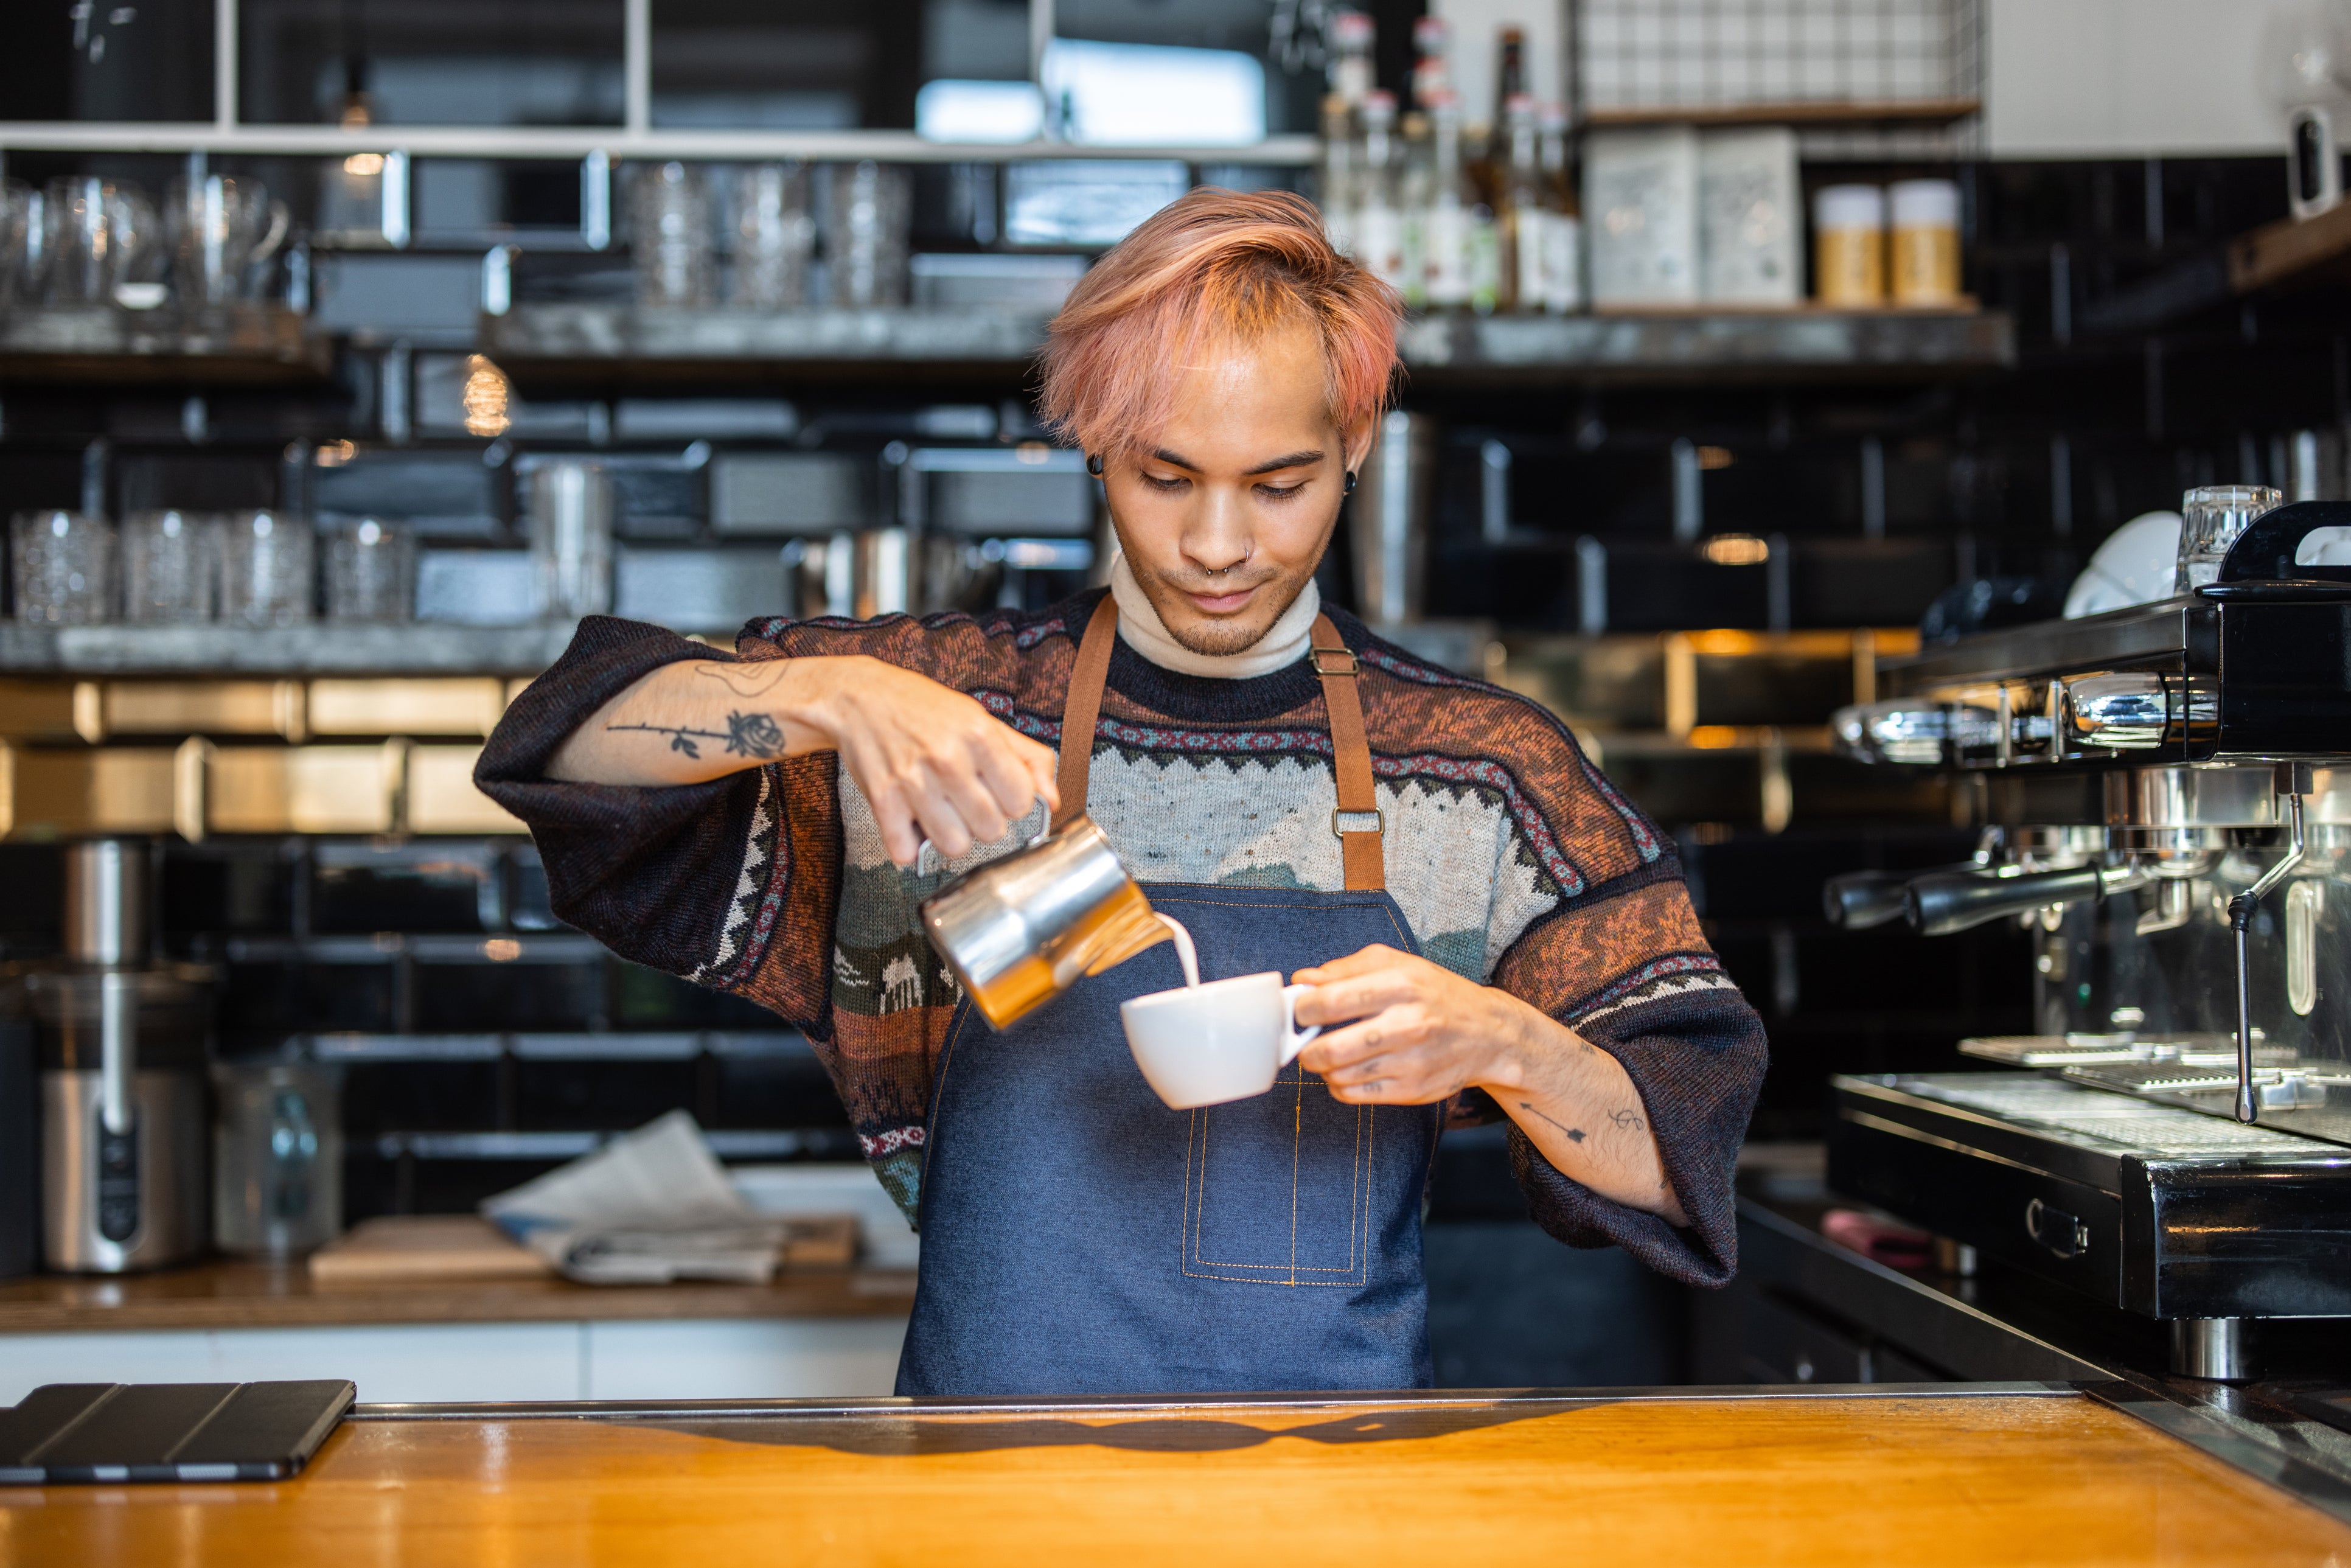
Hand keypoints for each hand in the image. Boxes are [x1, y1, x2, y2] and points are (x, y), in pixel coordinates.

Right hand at [799, 656, 1059, 866]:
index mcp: (979, 736)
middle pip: (991, 830)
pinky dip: (909, 846)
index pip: (1021, 801)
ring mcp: (913, 781)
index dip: (1013, 802)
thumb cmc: (926, 710)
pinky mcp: (882, 800)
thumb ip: (1028, 758)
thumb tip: (1051, 800)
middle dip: (983, 821)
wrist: (861, 698)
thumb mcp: (984, 721)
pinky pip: (906, 850)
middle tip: (967, 802)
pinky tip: (911, 822)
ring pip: (954, 846)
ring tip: (942, 814)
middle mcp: (948, 759)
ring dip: (950, 837)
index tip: (998, 793)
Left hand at [1290, 944, 1528, 1104]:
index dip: (1302, 1009)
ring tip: (1330, 1054)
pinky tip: (1347, 1071)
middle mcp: (1407, 1024)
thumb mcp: (1397, 965)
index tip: (1300, 1011)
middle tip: (1305, 1041)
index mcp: (1400, 984)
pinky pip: (1353, 1096)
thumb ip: (1346, 969)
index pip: (1330, 1001)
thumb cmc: (1436, 994)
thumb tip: (1303, 981)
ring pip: (1338, 1076)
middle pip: (1330, 1049)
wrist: (1489, 1035)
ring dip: (1323, 1067)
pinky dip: (1339, 1086)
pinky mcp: (1411, 1090)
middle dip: (1305, 1048)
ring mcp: (1410, 1061)